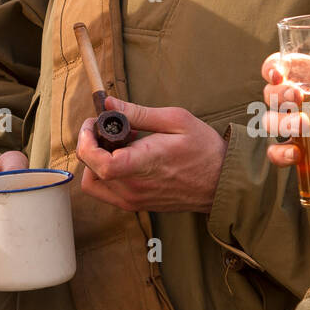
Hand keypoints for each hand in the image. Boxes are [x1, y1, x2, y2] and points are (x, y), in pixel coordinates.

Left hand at [75, 97, 224, 214]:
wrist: (222, 182)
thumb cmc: (203, 149)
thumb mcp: (175, 120)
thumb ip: (137, 113)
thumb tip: (108, 104)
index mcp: (144, 165)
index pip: (99, 164)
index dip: (86, 143)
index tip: (93, 125)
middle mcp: (134, 188)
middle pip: (90, 171)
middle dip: (91, 144)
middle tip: (110, 127)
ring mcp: (134, 200)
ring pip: (93, 183)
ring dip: (97, 161)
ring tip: (120, 143)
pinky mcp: (136, 205)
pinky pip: (106, 191)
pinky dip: (105, 173)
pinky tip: (126, 157)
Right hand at [260, 52, 309, 167]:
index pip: (279, 67)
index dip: (272, 67)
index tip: (277, 73)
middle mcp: (300, 102)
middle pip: (271, 94)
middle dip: (279, 94)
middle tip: (298, 96)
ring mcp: (298, 129)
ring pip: (271, 122)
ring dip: (280, 122)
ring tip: (304, 125)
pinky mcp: (302, 155)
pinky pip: (277, 153)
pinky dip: (280, 154)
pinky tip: (297, 154)